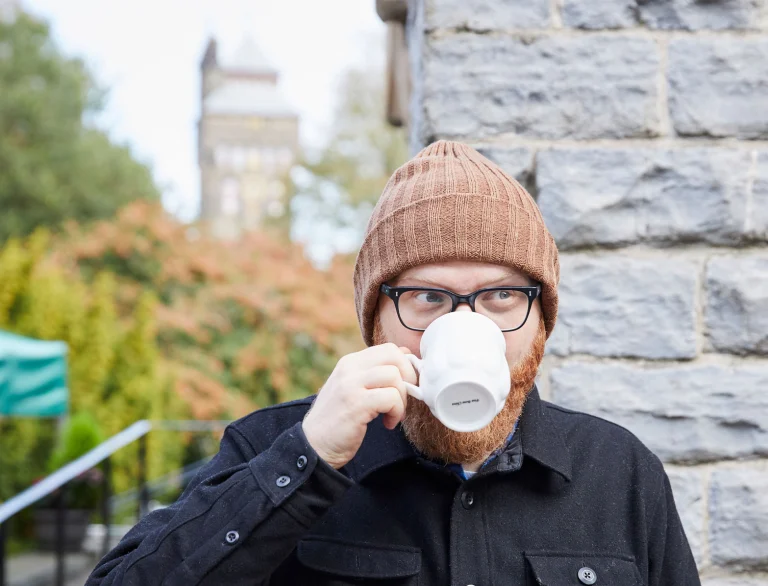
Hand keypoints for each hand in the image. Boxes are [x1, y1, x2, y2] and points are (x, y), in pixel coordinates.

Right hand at [302, 343, 417, 468]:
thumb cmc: (338, 419)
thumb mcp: (353, 389)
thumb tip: (406, 358)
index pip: (389, 349)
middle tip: (403, 399)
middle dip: (408, 378)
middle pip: (394, 355)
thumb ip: (373, 374)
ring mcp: (351, 384)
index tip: (405, 387)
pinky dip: (396, 412)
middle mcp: (349, 367)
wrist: (313, 445)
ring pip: (395, 376)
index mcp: (350, 362)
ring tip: (392, 415)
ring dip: (402, 399)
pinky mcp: (356, 403)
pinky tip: (387, 424)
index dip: (405, 367)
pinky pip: (391, 398)